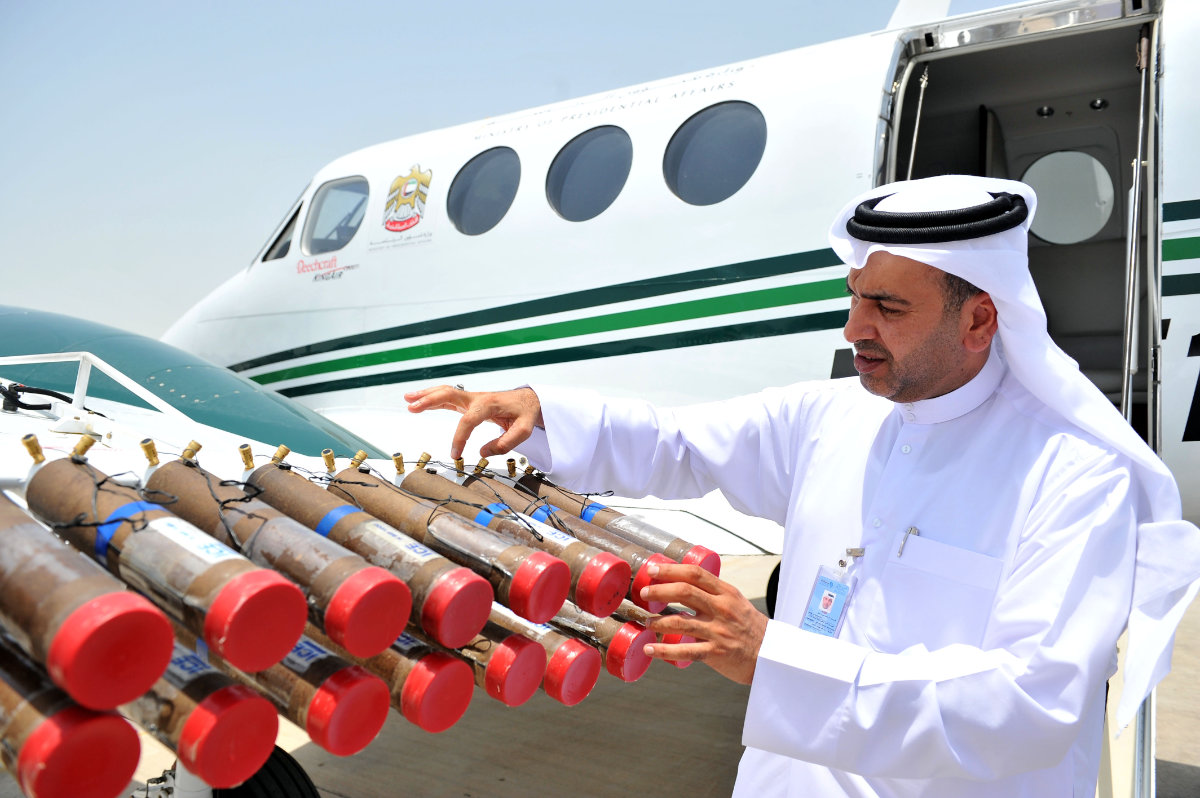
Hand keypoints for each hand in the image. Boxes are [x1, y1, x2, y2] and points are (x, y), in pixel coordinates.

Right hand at [404, 385, 543, 459]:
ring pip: (445, 393)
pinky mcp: (469, 401)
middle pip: (449, 395)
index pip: (468, 420)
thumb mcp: (524, 431)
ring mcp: (472, 398)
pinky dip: (432, 398)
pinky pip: (448, 397)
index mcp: (489, 405)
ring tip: (407, 399)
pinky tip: (418, 402)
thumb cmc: (525, 414)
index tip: (455, 454)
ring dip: (426, 395)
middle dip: (430, 400)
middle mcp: (477, 398)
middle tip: (412, 408)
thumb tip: (482, 453)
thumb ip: (505, 443)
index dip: (460, 438)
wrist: (529, 399)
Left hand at [640, 561, 767, 683]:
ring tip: (646, 622)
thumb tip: (685, 582)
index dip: (671, 570)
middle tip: (644, 594)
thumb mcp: (736, 602)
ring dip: (658, 621)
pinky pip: (685, 651)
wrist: (771, 655)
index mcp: (726, 593)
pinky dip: (664, 651)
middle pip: (685, 592)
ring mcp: (718, 631)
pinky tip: (649, 649)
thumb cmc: (749, 627)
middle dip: (660, 591)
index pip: (695, 575)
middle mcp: (722, 609)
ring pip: (681, 622)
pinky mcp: (715, 652)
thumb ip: (714, 593)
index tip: (652, 570)